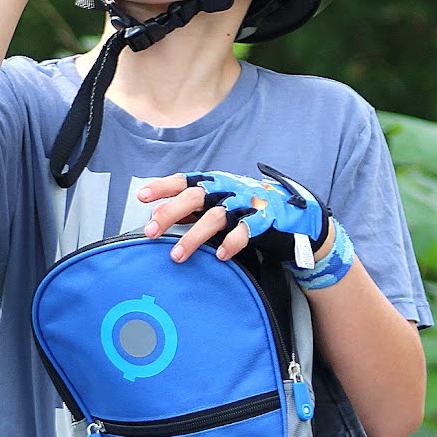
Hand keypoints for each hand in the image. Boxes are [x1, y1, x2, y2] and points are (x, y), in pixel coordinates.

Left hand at [137, 164, 332, 266]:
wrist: (294, 215)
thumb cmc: (246, 208)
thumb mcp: (217, 203)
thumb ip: (190, 208)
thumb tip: (157, 211)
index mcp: (216, 183)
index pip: (185, 181)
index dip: (163, 186)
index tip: (141, 196)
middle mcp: (229, 189)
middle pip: (195, 196)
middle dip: (171, 213)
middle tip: (150, 231)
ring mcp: (247, 203)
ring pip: (216, 216)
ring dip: (193, 237)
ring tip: (176, 256)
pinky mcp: (264, 220)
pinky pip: (246, 231)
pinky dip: (232, 242)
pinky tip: (221, 256)